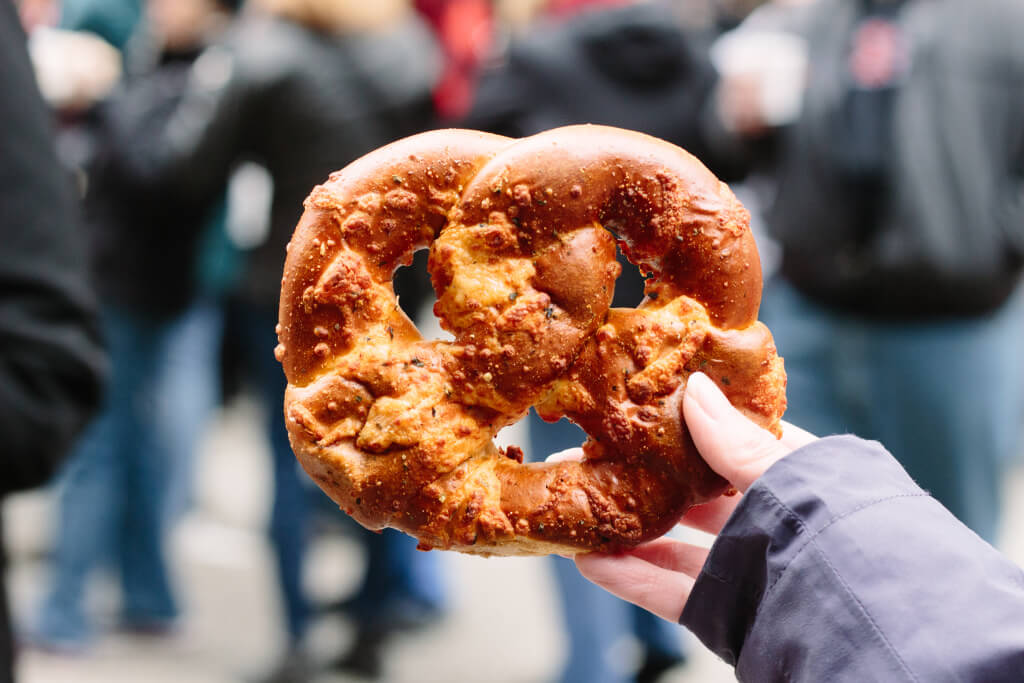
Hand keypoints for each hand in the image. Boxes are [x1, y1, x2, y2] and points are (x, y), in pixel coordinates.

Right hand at [570, 372, 815, 620]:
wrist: (857, 618)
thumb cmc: (836, 533)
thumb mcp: (782, 475)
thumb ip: (734, 441)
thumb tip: (695, 389)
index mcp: (790, 478)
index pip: (733, 443)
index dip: (687, 427)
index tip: (641, 413)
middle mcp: (767, 521)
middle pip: (693, 495)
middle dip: (642, 479)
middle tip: (591, 461)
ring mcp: (745, 566)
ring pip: (674, 545)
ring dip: (626, 531)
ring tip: (581, 512)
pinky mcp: (726, 609)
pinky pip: (670, 591)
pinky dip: (630, 578)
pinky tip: (591, 561)